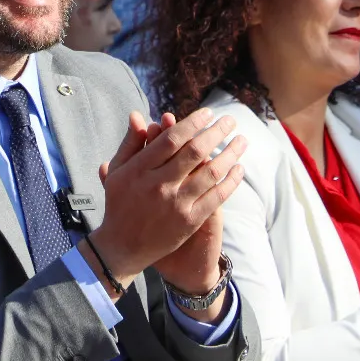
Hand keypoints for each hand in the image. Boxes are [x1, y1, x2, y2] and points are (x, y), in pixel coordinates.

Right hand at [89, 109, 246, 291]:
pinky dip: (231, 181)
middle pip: (195, 151)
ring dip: (230, 153)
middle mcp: (158, 185)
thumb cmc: (119, 203)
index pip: (172, 139)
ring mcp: (176, 204)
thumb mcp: (117, 171)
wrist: (122, 247)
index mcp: (139, 169)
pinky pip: (216, 197)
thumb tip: (139, 115)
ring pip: (210, 172)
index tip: (208, 113)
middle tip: (230, 120)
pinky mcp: (189, 221)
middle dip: (216, 132)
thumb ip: (131, 143)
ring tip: (242, 140)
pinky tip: (239, 168)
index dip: (193, 123)